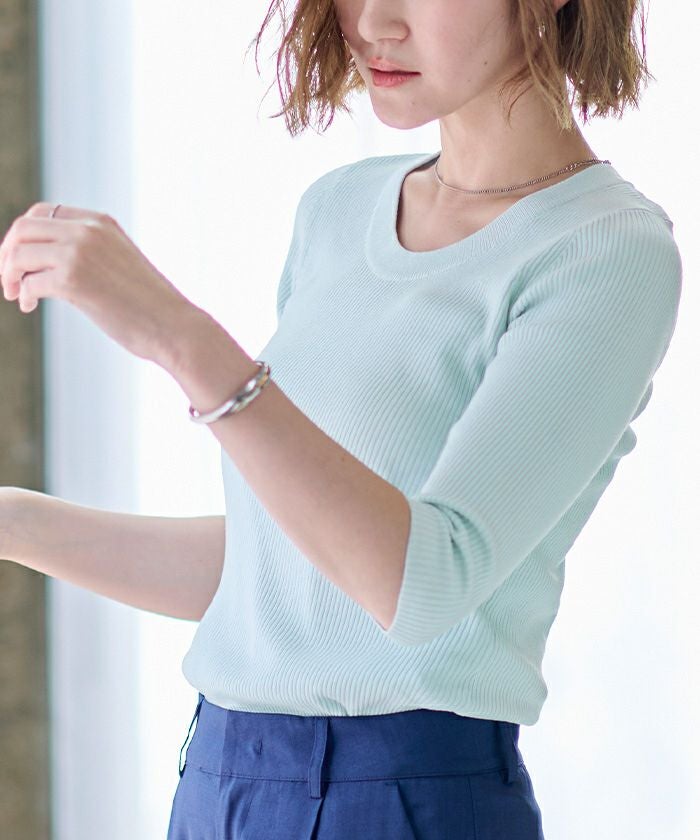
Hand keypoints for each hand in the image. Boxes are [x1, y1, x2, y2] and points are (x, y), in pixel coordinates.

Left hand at [0, 202, 199, 364]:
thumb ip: (89, 255)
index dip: (23, 236)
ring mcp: (79, 252)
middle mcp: (88, 230)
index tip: (21, 262)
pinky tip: (30, 307)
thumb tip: (46, 266)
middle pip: (23, 229)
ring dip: (9, 275)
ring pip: (19, 254)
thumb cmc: (151, 307)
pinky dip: (23, 295)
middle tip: (9, 281)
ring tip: (17, 295)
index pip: (43, 213)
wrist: (175, 327)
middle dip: (7, 255)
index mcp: (101, 222)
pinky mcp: (73, 279)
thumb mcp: (119, 265)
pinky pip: (29, 281)